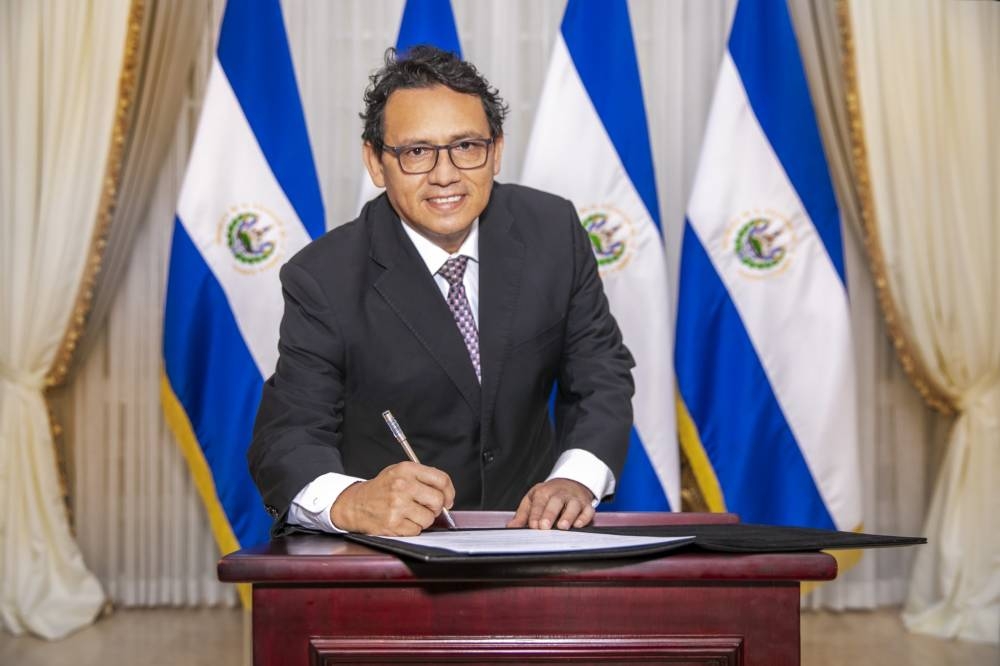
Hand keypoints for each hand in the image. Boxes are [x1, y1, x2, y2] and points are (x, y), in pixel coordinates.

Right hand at [329, 461, 454, 535]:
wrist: (355, 504)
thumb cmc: (381, 489)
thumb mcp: (399, 472)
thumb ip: (423, 478)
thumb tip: (446, 495)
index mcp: (406, 469)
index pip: (441, 479)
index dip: (449, 491)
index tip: (448, 499)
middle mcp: (402, 486)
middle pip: (437, 500)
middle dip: (436, 507)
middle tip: (427, 508)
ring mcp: (397, 505)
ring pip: (429, 518)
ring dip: (423, 519)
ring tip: (410, 513)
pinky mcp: (393, 523)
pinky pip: (417, 530)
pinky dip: (412, 528)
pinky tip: (402, 521)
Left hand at [506, 478, 594, 529]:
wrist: (570, 483)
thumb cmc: (549, 495)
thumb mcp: (533, 499)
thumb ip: (523, 514)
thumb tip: (511, 526)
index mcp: (544, 491)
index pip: (539, 502)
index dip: (535, 514)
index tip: (533, 525)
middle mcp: (560, 494)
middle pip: (555, 501)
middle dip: (550, 514)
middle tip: (544, 526)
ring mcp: (574, 499)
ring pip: (573, 505)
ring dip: (568, 516)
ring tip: (562, 527)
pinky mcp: (586, 505)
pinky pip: (588, 510)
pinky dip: (584, 517)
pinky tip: (578, 525)